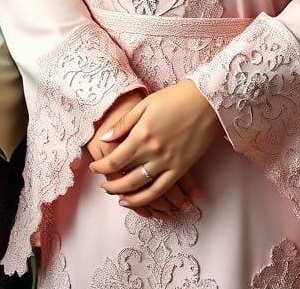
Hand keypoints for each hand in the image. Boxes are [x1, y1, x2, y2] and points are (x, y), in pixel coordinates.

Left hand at [89, 79, 219, 209]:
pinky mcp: (181, 168)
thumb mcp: (144, 104)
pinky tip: (140, 201)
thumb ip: (124, 124)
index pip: (114, 160)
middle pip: (125, 177)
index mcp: (141, 135)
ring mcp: (168, 162)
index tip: (93, 168)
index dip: (101, 167)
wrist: (205, 100)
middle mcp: (152, 152)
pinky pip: (162, 189)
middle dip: (111, 184)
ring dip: (127, 196)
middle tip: (103, 186)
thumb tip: (105, 139)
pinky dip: (149, 199)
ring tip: (118, 197)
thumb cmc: (173, 98)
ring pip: (142, 188)